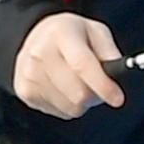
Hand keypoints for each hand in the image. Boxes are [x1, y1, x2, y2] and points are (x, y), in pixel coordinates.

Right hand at [10, 11, 127, 119]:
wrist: (34, 38)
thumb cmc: (70, 35)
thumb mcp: (95, 31)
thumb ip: (109, 52)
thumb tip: (118, 73)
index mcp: (60, 32)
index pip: (82, 64)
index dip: (102, 85)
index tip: (117, 98)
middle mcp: (40, 52)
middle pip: (77, 92)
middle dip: (96, 96)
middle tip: (99, 86)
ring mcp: (29, 74)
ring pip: (70, 107)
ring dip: (82, 102)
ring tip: (79, 83)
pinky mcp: (25, 92)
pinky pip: (59, 112)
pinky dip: (68, 105)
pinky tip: (64, 88)